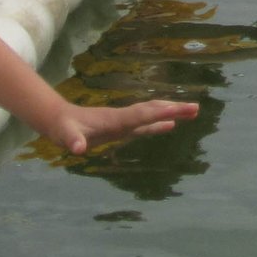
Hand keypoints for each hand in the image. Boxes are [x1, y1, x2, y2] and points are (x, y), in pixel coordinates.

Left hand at [43, 97, 198, 153]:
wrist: (60, 119)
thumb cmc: (63, 128)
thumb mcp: (65, 135)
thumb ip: (73, 141)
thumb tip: (78, 148)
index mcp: (114, 119)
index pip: (140, 115)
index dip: (158, 113)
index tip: (177, 110)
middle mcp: (123, 117)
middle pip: (153, 110)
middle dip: (174, 108)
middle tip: (196, 108)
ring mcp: (124, 121)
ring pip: (153, 114)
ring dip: (172, 112)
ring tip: (193, 112)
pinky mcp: (122, 127)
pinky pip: (146, 124)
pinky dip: (160, 122)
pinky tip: (171, 124)